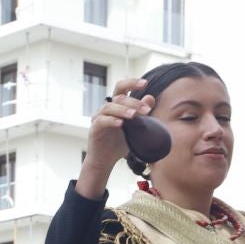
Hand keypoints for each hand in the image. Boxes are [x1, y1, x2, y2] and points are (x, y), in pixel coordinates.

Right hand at [77, 77, 152, 196]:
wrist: (106, 160)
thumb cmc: (119, 143)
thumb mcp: (134, 128)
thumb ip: (141, 113)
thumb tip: (150, 98)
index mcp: (116, 105)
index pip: (122, 88)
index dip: (132, 83)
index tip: (145, 83)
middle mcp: (106, 108)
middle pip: (118, 97)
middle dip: (133, 102)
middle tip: (146, 111)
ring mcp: (98, 117)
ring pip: (109, 107)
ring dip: (123, 110)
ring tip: (134, 116)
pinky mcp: (94, 129)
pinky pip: (102, 121)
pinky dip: (112, 121)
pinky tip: (121, 124)